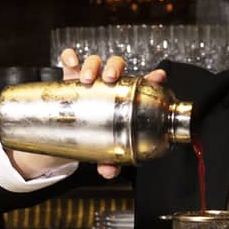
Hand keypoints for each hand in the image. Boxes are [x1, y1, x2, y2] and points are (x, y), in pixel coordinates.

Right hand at [59, 49, 165, 178]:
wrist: (72, 131)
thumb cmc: (97, 135)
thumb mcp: (105, 149)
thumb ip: (110, 160)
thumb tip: (108, 171)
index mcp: (125, 97)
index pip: (143, 83)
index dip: (153, 77)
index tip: (158, 76)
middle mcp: (109, 83)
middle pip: (117, 65)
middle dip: (114, 68)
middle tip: (109, 79)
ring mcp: (90, 79)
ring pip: (95, 62)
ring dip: (92, 66)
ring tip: (87, 79)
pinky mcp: (70, 77)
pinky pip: (70, 62)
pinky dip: (70, 57)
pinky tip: (70, 61)